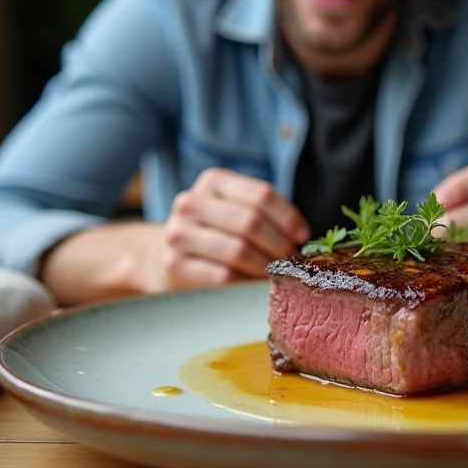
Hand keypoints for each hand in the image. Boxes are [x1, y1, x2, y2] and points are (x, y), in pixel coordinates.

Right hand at [151, 168, 309, 289]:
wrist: (164, 254)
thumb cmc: (215, 232)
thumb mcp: (235, 210)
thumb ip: (264, 215)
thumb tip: (303, 239)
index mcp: (213, 181)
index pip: (261, 195)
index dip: (288, 217)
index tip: (302, 237)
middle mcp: (191, 202)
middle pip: (250, 223)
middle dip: (279, 246)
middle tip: (292, 263)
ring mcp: (179, 233)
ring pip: (238, 251)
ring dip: (265, 267)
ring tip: (277, 276)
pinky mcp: (174, 265)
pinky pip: (222, 277)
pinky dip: (245, 284)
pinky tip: (253, 286)